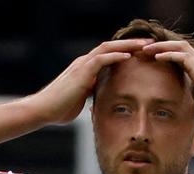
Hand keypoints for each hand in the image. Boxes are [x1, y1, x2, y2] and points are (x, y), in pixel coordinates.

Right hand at [33, 39, 152, 124]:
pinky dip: (115, 56)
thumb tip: (101, 99)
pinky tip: (128, 56)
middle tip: (150, 44)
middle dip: (131, 44)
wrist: (43, 110)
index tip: (142, 54)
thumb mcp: (81, 101)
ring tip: (144, 45)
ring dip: (127, 46)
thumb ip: (91, 96)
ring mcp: (82, 66)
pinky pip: (101, 59)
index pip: (109, 55)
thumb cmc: (60, 109)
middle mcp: (85, 63)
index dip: (126, 52)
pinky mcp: (81, 72)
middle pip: (111, 47)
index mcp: (86, 70)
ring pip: (108, 48)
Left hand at [142, 40, 193, 127]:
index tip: (151, 59)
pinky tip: (156, 56)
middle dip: (161, 47)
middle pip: (179, 48)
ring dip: (161, 46)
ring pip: (179, 47)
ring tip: (146, 48)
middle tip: (144, 49)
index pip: (182, 59)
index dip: (167, 56)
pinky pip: (182, 56)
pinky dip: (168, 54)